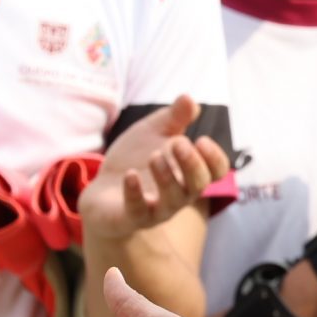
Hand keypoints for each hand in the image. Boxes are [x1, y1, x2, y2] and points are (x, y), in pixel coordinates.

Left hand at [81, 95, 229, 244]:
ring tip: (154, 156)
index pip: (215, 172)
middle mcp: (179, 194)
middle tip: (178, 143)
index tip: (201, 139)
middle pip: (198, 185)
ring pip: (173, 200)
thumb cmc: (135, 158)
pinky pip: (138, 211)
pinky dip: (135, 193)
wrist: (101, 186)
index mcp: (189, 173)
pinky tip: (130, 174)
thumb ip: (173, 117)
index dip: (214, 158)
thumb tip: (189, 98)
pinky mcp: (131, 218)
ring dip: (166, 177)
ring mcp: (156, 209)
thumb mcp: (153, 132)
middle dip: (192, 163)